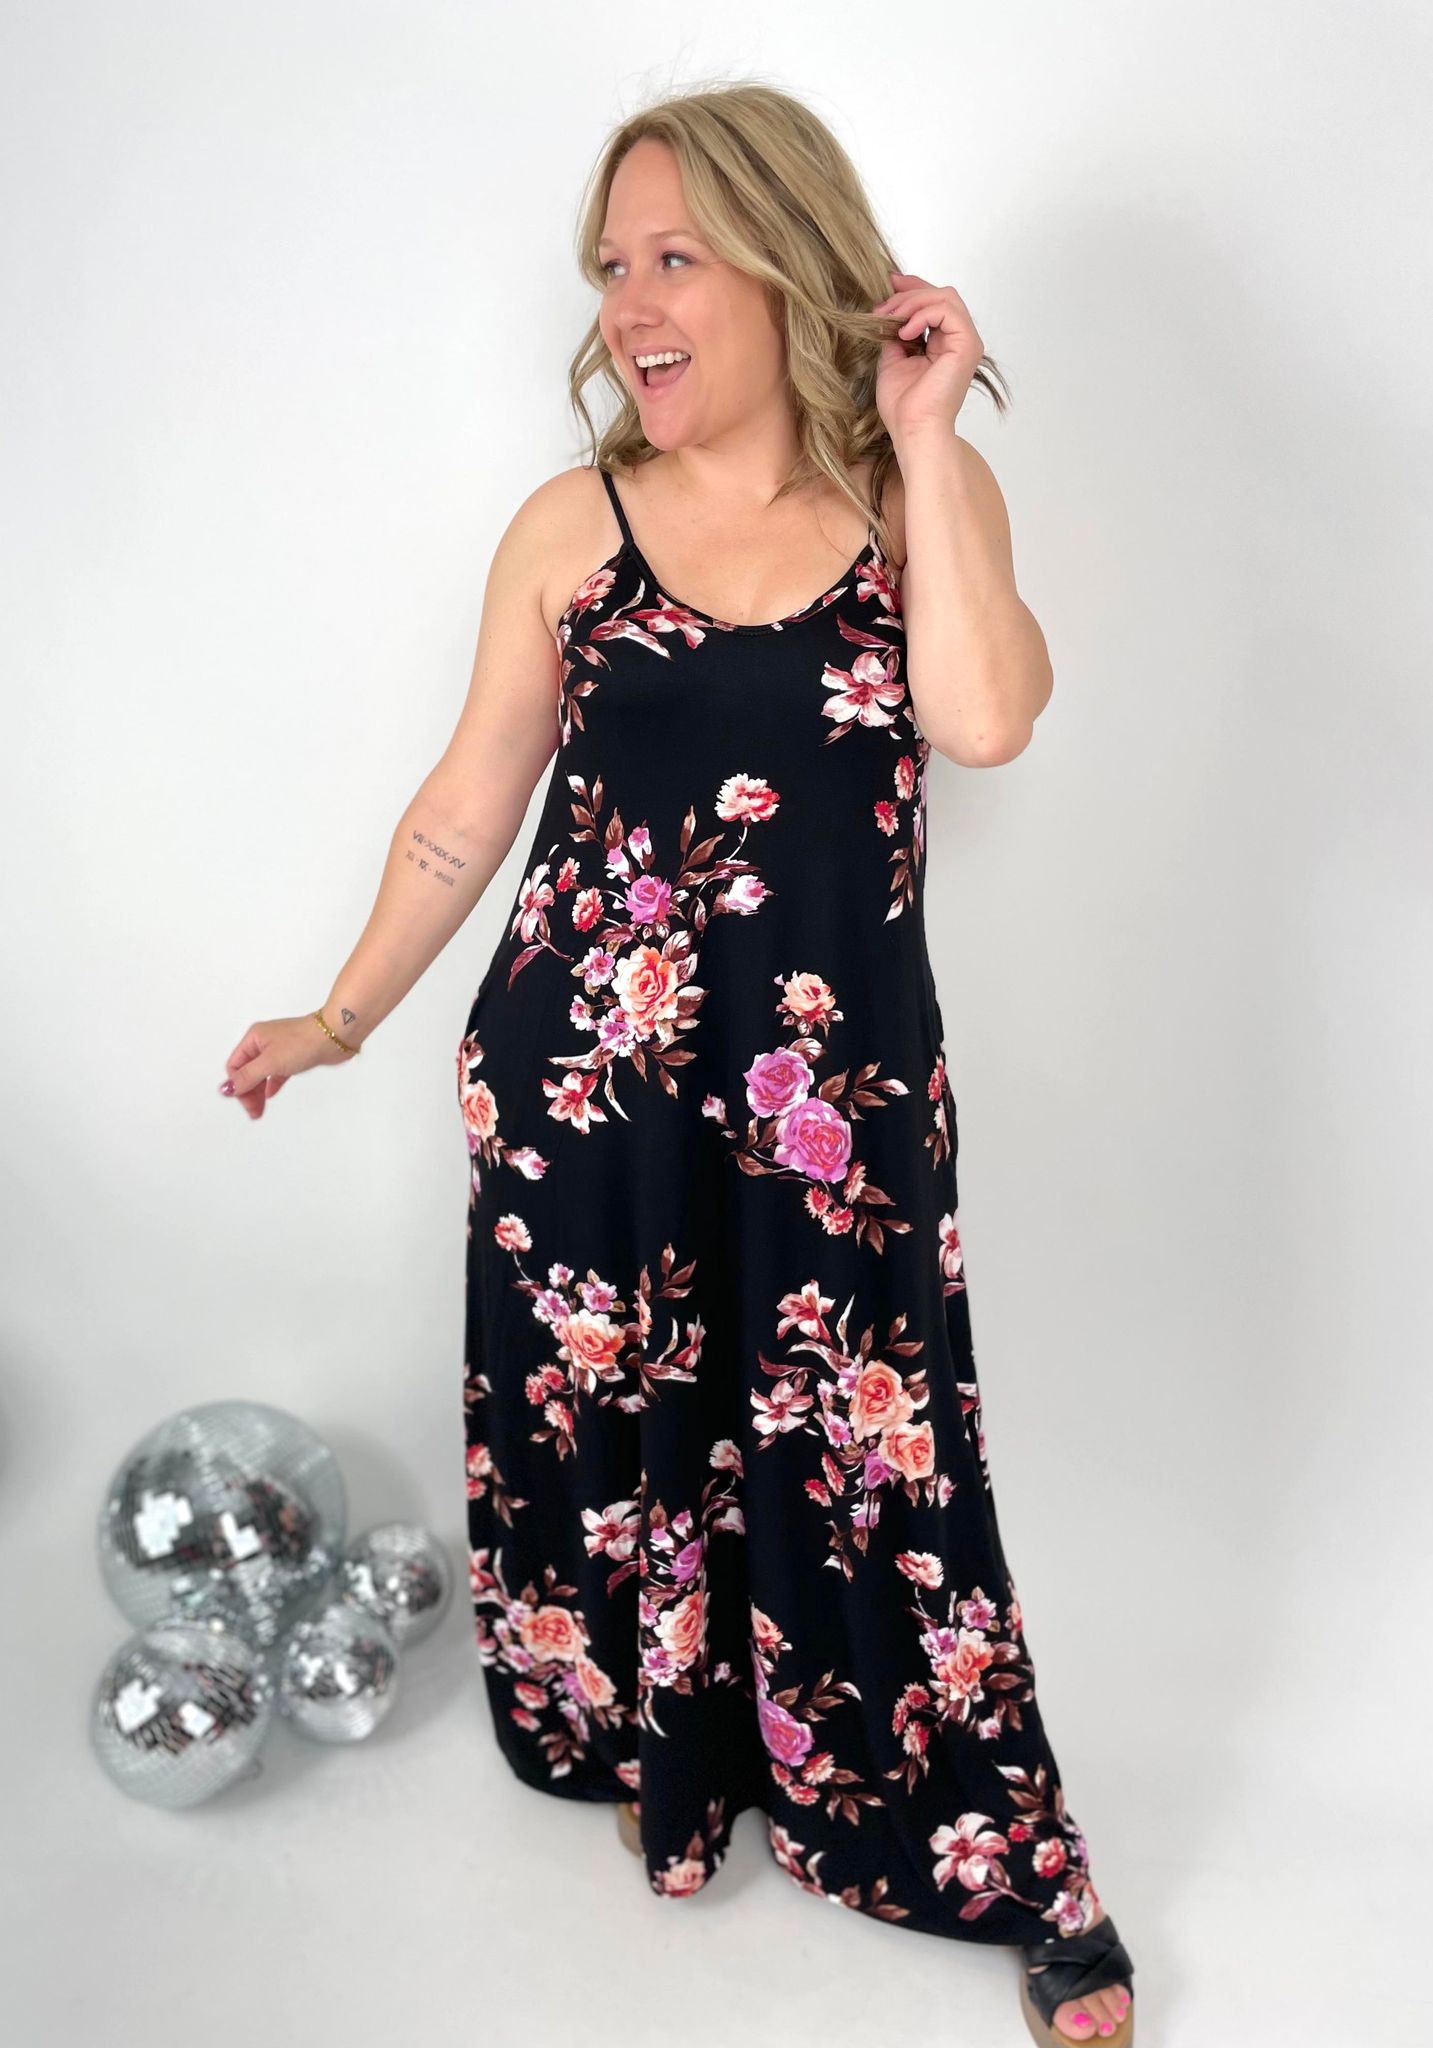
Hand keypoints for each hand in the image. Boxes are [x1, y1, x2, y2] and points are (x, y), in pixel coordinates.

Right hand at [219, 1013, 355, 1120]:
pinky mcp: (294, 1056)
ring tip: (259, 1110)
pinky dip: (272, 1084)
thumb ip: (248, 1077)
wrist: (334, 1035)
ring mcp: (280, 1049)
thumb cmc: (304, 1041)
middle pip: (248, 1071)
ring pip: (262, 1073)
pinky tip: (270, 1094)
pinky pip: (276, 1072)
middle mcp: (264, 1042)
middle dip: (248, 1092)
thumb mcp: (270, 1062)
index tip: (245, 1102)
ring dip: (259, 1091)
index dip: (237, 1085)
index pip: (235, 1066)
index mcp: (254, 1038)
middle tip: (253, 1111)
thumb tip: (228, 1088)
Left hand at [872, 268, 983, 444]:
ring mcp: (966, 342)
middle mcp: (960, 340)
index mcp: (945, 344)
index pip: (935, 302)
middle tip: (883, 308)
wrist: (913, 429)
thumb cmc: (904, 406)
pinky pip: (947, 310)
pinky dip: (923, 314)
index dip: (913, 288)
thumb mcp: (892, 360)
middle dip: (909, 294)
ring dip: (913, 302)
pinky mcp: (967, 345)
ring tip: (891, 319)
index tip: (889, 283)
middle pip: (941, 294)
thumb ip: (895, 335)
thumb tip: (888, 313)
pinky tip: (905, 331)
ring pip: (945, 297)